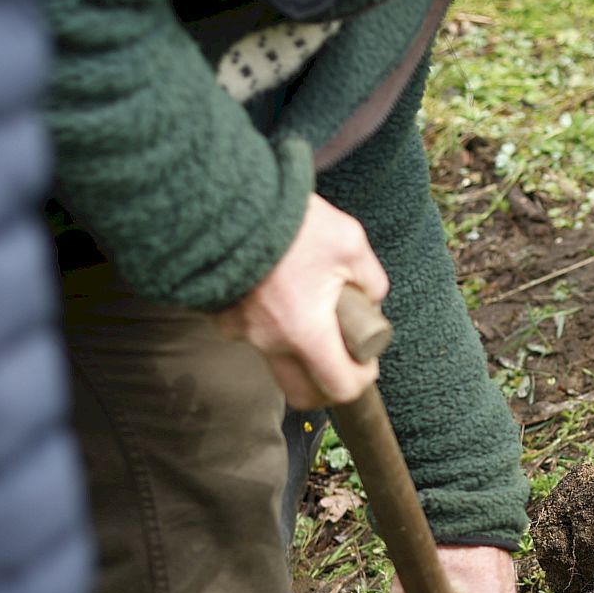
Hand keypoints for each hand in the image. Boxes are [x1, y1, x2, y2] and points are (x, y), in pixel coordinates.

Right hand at [213, 197, 389, 408]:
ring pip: (275, 362)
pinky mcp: (221, 316)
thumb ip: (370, 279)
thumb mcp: (350, 242)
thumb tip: (372, 299)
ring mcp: (240, 331)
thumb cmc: (290, 220)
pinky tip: (277, 294)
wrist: (226, 198)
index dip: (361, 380)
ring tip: (308, 308)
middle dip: (326, 383)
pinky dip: (269, 325)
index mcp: (305, 330)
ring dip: (297, 350)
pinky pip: (251, 334)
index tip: (367, 363)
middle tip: (341, 357)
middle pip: (302, 394)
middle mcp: (269, 340)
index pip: (339, 387)